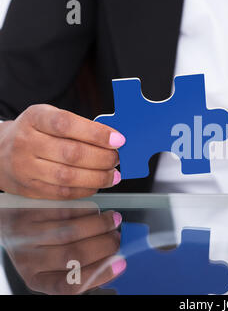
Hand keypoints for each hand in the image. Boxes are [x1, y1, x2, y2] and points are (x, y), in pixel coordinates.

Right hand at [0, 104, 124, 199]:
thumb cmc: (34, 132)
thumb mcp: (49, 117)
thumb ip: (78, 125)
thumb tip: (113, 139)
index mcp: (35, 118)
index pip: (67, 124)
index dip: (96, 133)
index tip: (118, 140)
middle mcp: (27, 142)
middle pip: (71, 153)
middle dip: (102, 158)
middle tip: (117, 158)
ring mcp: (26, 168)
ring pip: (68, 176)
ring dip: (98, 177)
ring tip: (113, 175)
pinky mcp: (30, 188)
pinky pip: (63, 193)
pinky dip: (86, 190)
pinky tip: (97, 184)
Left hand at [0, 205, 124, 293]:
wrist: (9, 220)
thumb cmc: (38, 245)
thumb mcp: (53, 264)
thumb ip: (80, 266)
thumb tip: (116, 259)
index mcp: (38, 279)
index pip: (69, 285)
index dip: (99, 275)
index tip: (121, 264)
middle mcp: (29, 259)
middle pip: (74, 255)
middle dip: (105, 245)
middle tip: (118, 239)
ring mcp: (27, 235)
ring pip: (72, 231)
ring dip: (101, 225)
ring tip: (113, 221)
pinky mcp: (30, 212)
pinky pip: (66, 210)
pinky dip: (88, 210)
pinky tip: (96, 211)